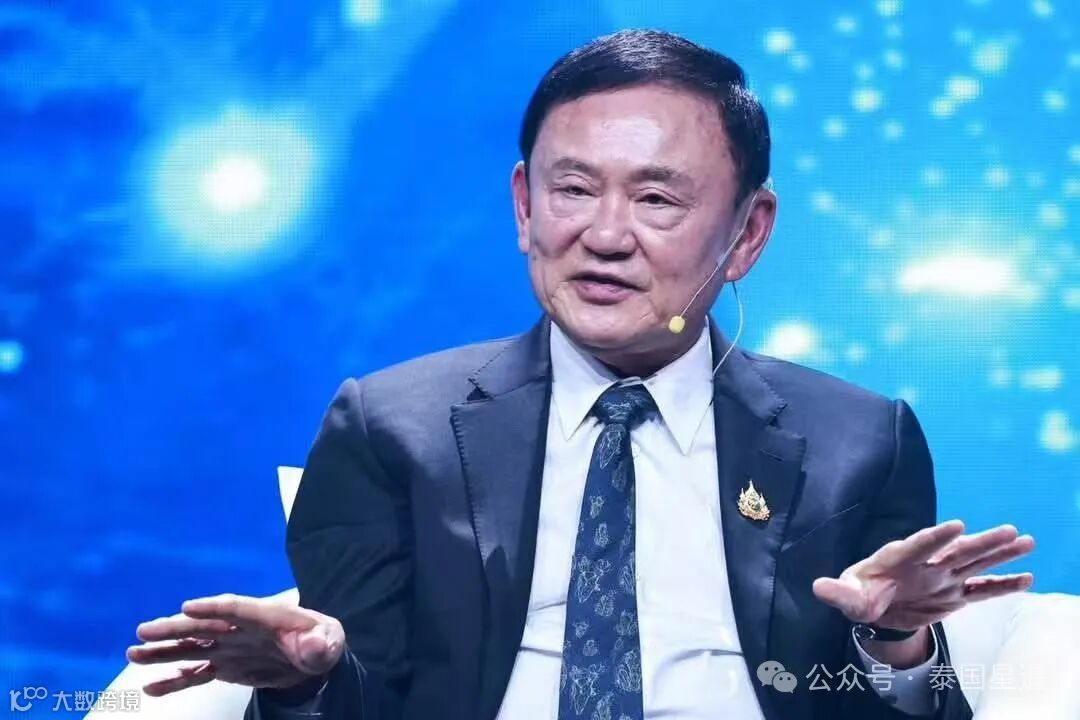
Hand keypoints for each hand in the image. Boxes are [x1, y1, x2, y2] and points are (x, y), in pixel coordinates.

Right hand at [127, 593, 344, 696]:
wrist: (314, 656)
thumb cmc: (322, 641)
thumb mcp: (330, 642)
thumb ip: (322, 644)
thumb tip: (317, 646)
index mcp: (267, 614)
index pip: (238, 608)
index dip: (214, 607)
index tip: (189, 606)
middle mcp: (241, 629)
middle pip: (204, 625)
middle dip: (176, 627)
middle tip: (145, 630)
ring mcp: (229, 647)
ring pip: (192, 648)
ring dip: (164, 650)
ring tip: (135, 652)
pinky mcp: (225, 666)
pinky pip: (197, 675)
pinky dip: (175, 682)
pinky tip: (151, 687)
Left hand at [813, 520, 1034, 631]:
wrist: (875, 606)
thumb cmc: (859, 595)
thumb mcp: (846, 597)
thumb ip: (837, 592)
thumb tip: (818, 586)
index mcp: (897, 558)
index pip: (917, 546)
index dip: (936, 537)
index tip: (956, 525)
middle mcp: (924, 564)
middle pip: (955, 549)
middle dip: (981, 541)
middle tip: (1007, 530)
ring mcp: (942, 577)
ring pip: (974, 562)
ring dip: (998, 553)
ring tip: (1024, 541)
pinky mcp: (953, 594)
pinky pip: (982, 590)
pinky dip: (1002, 585)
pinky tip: (1026, 578)